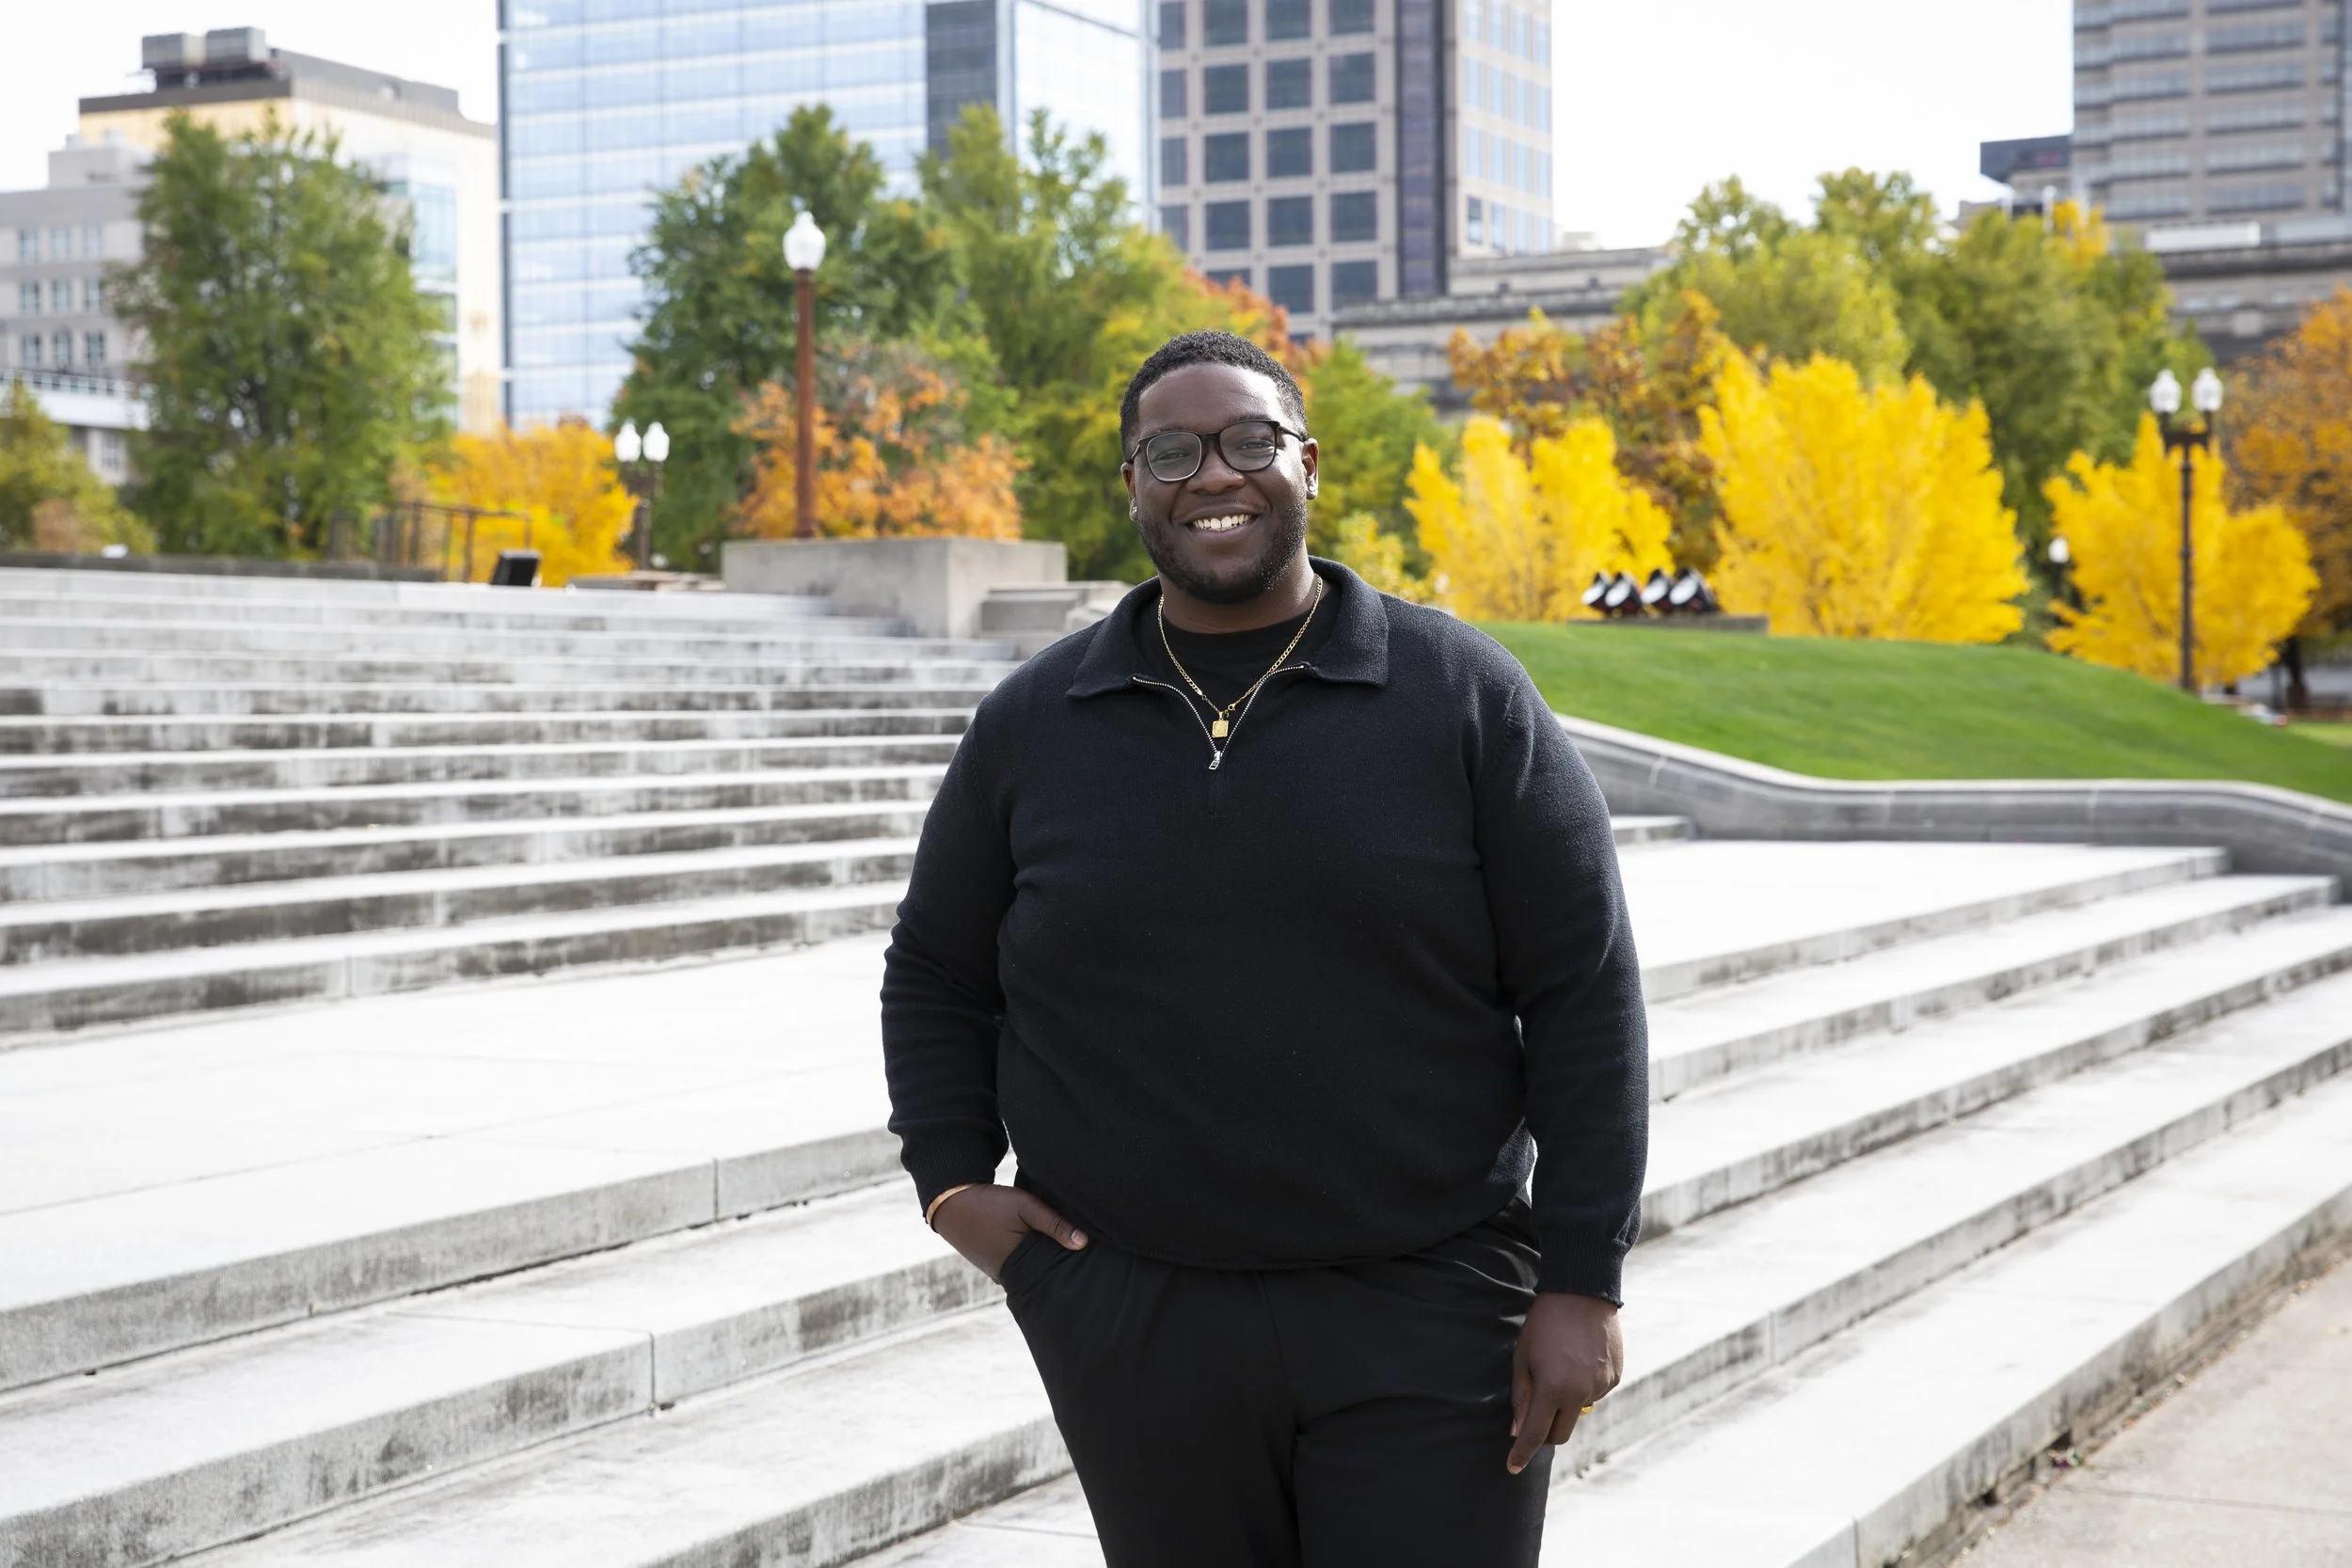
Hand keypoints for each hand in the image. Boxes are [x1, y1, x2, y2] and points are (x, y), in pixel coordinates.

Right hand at [931, 1184, 1087, 1281]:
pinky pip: (1017, 1267)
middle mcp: (1005, 1276)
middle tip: (1077, 1262)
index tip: (1084, 1264)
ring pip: (1028, 1272)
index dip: (1065, 1268)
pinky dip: (1027, 1260)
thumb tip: (1083, 1243)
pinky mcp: (993, 1265)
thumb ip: (1054, 1223)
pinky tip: (1038, 1250)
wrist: (952, 1202)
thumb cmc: (991, 1203)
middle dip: (1055, 1268)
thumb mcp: (1025, 1206)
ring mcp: (997, 1273)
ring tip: (1061, 1254)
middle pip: (1040, 1277)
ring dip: (1040, 1263)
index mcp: (1016, 1267)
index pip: (1050, 1276)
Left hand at [1507, 1291, 1622, 1474]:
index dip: (1522, 1453)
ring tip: (1560, 1365)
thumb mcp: (1522, 1358)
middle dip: (1545, 1432)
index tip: (1512, 1467)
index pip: (1535, 1434)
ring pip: (1578, 1411)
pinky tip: (1578, 1359)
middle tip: (1534, 1416)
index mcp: (1552, 1389)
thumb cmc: (1544, 1324)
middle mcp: (1580, 1393)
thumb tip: (1518, 1430)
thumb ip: (1520, 1397)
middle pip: (1560, 1433)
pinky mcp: (1615, 1378)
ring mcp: (1601, 1387)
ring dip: (1565, 1402)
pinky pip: (1595, 1393)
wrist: (1582, 1292)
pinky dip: (1583, 1387)